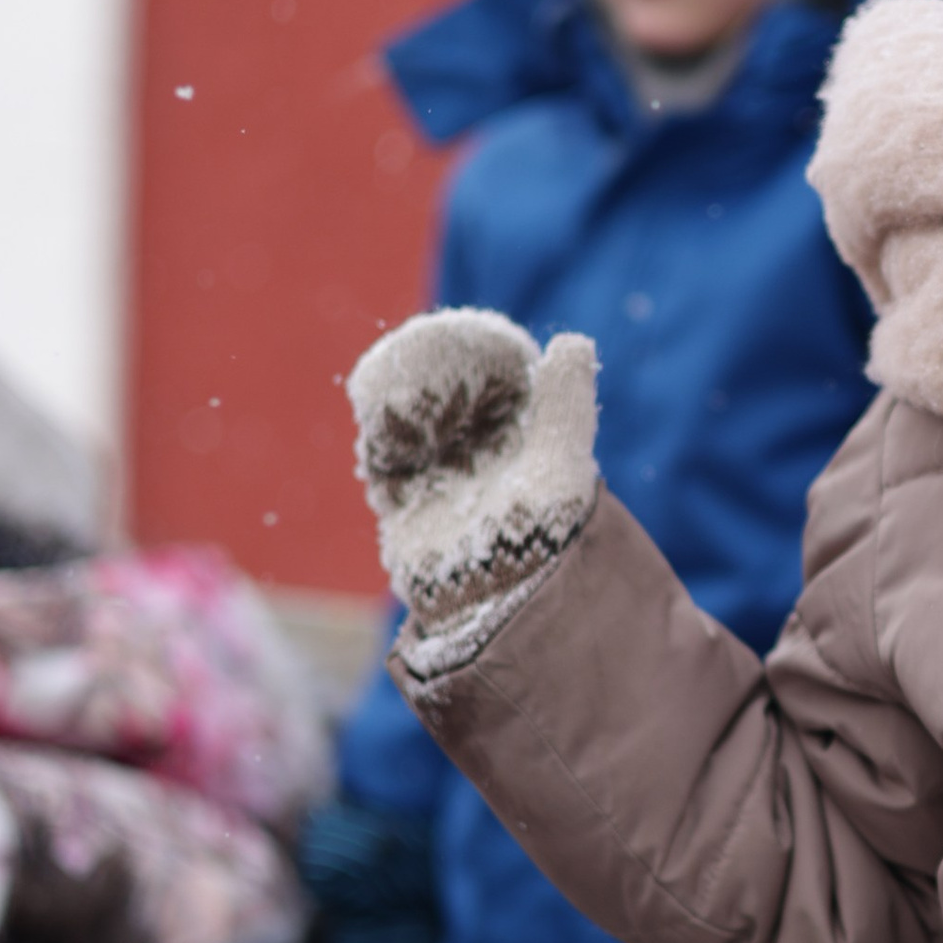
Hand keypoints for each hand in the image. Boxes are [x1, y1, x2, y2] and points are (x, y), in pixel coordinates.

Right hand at [348, 309, 598, 638]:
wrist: (504, 608)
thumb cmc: (547, 542)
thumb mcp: (561, 465)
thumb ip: (565, 407)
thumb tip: (570, 340)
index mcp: (524, 453)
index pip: (504, 394)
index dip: (489, 362)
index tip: (480, 334)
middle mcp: (481, 467)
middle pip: (455, 406)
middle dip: (440, 375)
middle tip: (428, 340)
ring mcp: (442, 487)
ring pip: (417, 430)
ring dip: (406, 399)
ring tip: (397, 364)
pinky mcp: (406, 511)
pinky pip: (385, 463)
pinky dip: (378, 433)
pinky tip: (373, 401)